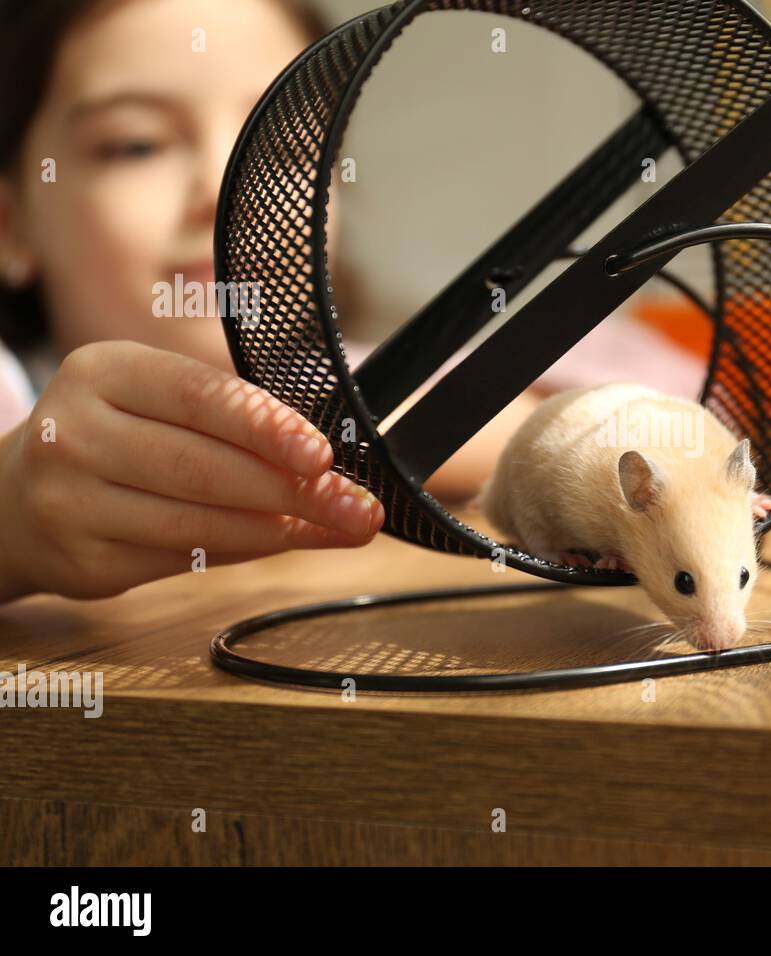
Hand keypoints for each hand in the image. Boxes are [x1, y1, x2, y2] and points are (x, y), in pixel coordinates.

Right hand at [0, 340, 384, 601]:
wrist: (15, 499)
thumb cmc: (116, 436)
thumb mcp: (152, 399)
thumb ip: (229, 417)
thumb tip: (331, 455)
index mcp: (103, 372)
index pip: (198, 397)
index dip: (267, 427)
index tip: (324, 453)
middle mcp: (76, 434)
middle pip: (204, 468)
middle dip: (295, 490)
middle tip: (358, 505)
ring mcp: (72, 503)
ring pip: (199, 522)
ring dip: (283, 528)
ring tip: (341, 526)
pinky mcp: (84, 562)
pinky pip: (185, 558)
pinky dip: (249, 551)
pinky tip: (289, 541)